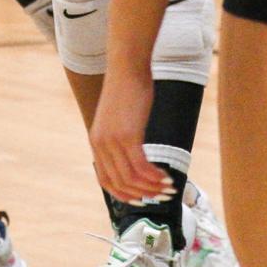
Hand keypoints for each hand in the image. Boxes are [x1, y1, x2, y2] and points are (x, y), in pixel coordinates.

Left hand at [91, 63, 173, 204]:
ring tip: (169, 188)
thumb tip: (134, 153)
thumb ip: (121, 137)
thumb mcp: (119, 117)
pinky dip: (154, 176)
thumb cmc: (127, 88)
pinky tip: (167, 176)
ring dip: (152, 187)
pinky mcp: (128, 136)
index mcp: (96, 142)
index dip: (123, 194)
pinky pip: (141, 166)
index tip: (141, 200)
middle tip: (162, 196)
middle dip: (143, 194)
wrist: (127, 66)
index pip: (106, 181)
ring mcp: (113, 141)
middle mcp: (101, 145)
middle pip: (120, 183)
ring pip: (131, 178)